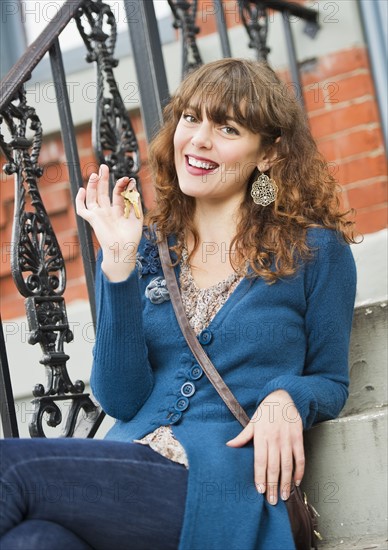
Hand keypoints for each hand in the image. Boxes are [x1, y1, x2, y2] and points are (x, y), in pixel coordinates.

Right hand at [75, 164, 143, 281]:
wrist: (123, 249)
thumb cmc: (131, 236)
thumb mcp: (137, 215)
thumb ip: (134, 200)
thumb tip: (133, 184)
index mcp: (119, 211)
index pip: (117, 194)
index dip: (121, 185)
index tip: (126, 178)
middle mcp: (108, 212)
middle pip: (103, 192)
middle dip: (104, 179)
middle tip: (104, 166)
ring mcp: (99, 215)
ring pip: (93, 197)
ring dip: (93, 186)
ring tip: (96, 174)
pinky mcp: (92, 220)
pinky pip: (82, 209)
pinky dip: (80, 200)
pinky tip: (82, 189)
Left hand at [226, 390, 303, 504]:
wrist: (284, 397)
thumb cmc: (266, 411)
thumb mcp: (252, 421)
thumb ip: (243, 436)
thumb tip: (229, 445)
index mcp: (261, 436)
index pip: (260, 460)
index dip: (260, 476)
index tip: (259, 490)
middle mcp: (275, 439)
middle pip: (274, 466)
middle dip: (272, 485)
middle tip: (272, 500)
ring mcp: (288, 439)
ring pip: (287, 465)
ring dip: (286, 482)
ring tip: (284, 496)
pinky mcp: (298, 438)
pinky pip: (300, 458)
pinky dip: (299, 471)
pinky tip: (297, 482)